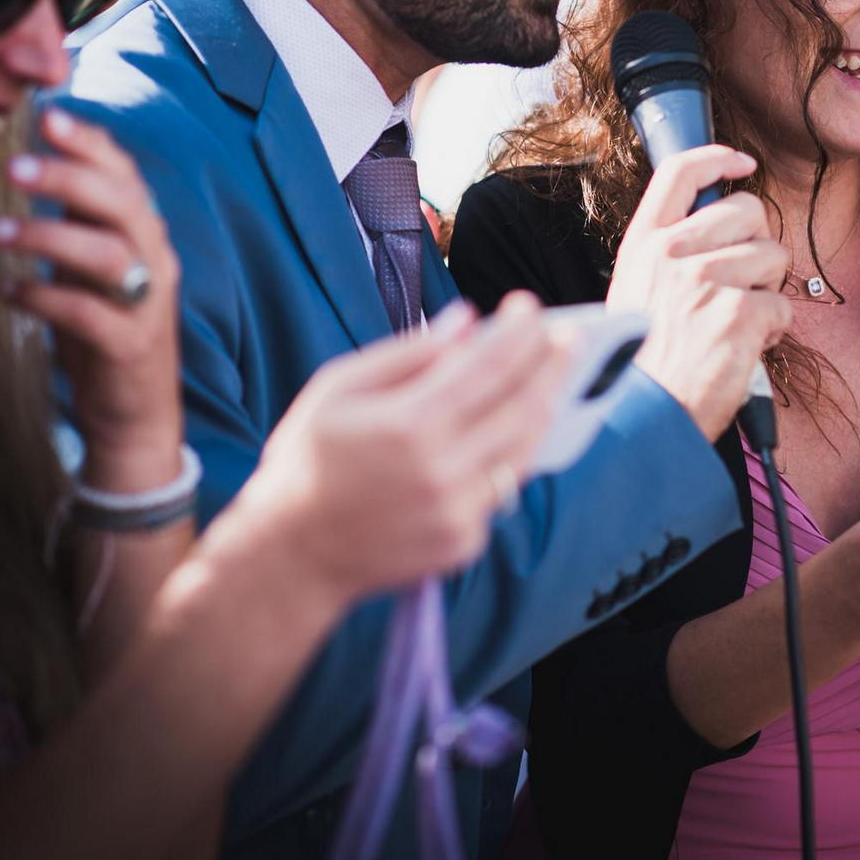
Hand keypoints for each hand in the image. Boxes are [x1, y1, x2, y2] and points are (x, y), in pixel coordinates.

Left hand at [0, 109, 182, 492]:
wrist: (136, 412)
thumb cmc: (105, 331)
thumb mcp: (92, 266)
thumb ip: (77, 221)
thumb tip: (32, 163)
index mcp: (146, 235)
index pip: (126, 176)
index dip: (91, 144)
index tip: (47, 115)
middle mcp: (157, 261)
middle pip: (123, 205)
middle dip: (71, 179)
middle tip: (16, 166)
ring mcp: (149, 304)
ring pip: (109, 255)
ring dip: (50, 237)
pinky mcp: (131, 345)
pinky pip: (89, 314)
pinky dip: (45, 298)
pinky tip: (8, 291)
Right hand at [243, 294, 568, 605]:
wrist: (290, 554)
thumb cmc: (306, 460)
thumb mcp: (337, 388)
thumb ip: (408, 353)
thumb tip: (468, 319)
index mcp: (408, 425)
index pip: (489, 366)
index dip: (518, 331)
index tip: (531, 306)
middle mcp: (441, 471)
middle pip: (522, 405)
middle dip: (551, 363)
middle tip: (568, 335)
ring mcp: (457, 513)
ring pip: (524, 449)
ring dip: (543, 407)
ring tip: (550, 376)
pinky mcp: (463, 543)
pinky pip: (500, 489)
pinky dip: (506, 455)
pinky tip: (508, 431)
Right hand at [609, 146, 790, 439]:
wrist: (642, 418)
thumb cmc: (642, 363)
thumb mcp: (636, 291)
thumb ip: (669, 254)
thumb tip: (717, 229)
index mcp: (644, 244)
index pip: (680, 173)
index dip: (718, 159)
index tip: (743, 163)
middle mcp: (672, 254)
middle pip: (747, 209)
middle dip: (760, 242)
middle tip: (745, 282)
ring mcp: (705, 281)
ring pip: (774, 255)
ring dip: (770, 287)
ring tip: (741, 320)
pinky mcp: (737, 313)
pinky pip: (782, 304)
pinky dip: (774, 329)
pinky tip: (746, 348)